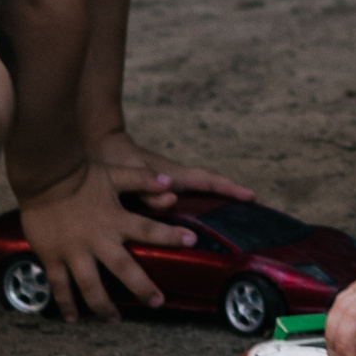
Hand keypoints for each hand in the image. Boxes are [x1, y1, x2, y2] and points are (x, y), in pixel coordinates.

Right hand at [14, 160, 200, 322]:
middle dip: (142, 288)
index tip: (192, 241)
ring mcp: (74, 251)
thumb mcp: (114, 173)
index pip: (149, 230)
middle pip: (124, 269)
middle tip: (157, 302)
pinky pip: (60, 286)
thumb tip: (170, 181)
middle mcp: (97, 239)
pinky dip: (66, 304)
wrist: (44, 175)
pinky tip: (72, 318)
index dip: (171, 236)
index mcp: (115, 219)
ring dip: (103, 306)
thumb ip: (142, 179)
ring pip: (90, 287)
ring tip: (113, 319)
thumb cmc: (79, 173)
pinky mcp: (52, 257)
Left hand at [90, 130, 255, 206]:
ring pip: (201, 185)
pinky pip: (188, 190)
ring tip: (237, 210)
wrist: (101, 144)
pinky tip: (203, 210)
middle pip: (209, 181)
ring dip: (219, 194)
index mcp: (170, 174)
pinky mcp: (161, 182)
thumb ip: (146, 190)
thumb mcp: (126, 177)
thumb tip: (173, 197)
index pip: (205, 181)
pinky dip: (202, 196)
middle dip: (231, 190)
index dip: (227, 189)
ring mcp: (169, 178)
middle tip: (254, 203)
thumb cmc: (112, 161)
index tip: (250, 195)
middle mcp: (174, 176)